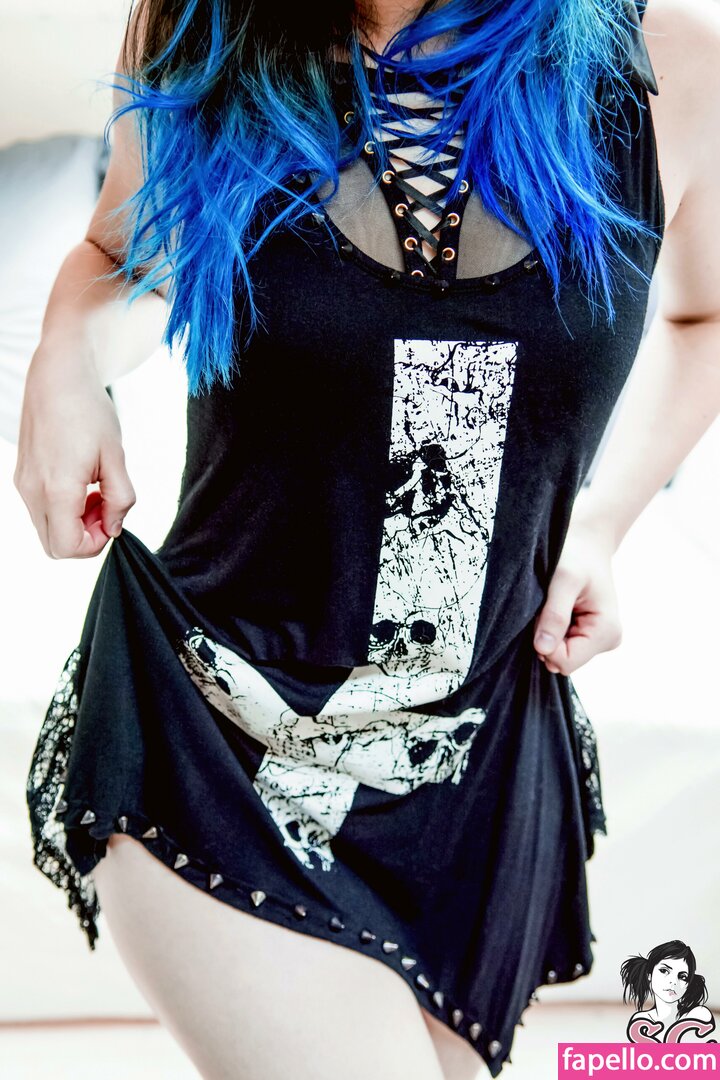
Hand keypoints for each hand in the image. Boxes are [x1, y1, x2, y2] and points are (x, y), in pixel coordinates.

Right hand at [13, 349, 135, 558]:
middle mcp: (33, 491)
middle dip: (86, 536)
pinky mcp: (22, 476)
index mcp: (57, 489)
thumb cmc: (89, 411)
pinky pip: (41, 510)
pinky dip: (63, 509)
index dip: (97, 543)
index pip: (69, 547)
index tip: (113, 515)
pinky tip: (81, 482)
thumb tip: (115, 528)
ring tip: (95, 490)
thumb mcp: (116, 457)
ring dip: (75, 522)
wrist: (58, 376)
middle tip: (106, 506)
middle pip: (55, 546)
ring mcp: (23, 484)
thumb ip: (120, 499)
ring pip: (48, 529)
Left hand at [532, 520, 622, 674]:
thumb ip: (555, 615)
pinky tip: (555, 608)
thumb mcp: (563, 580)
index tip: (544, 613)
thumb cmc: (576, 554)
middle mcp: (607, 641)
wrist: (586, 541)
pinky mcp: (587, 635)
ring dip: (547, 632)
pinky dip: (550, 629)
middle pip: (560, 661)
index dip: (545, 644)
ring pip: (558, 655)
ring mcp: (597, 640)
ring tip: (552, 604)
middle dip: (546, 637)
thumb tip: (543, 650)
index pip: (565, 662)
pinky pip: (559, 646)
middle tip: (548, 606)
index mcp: (606, 631)